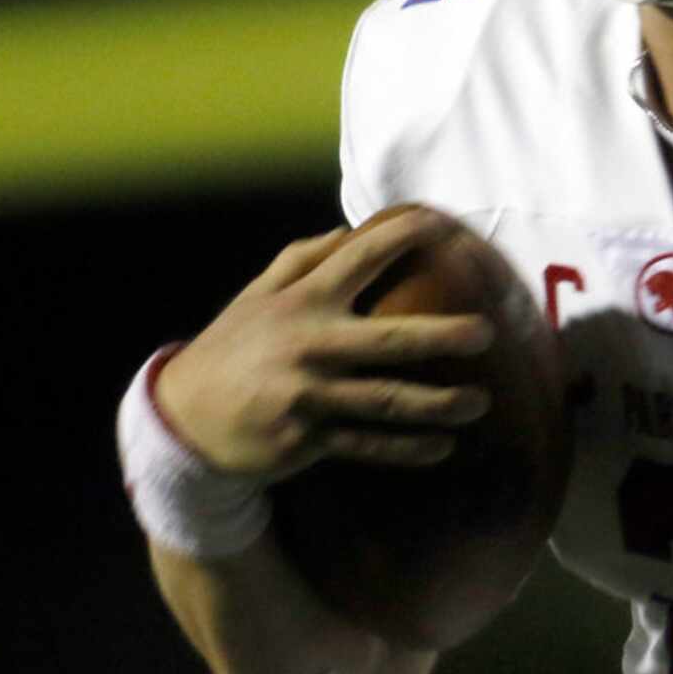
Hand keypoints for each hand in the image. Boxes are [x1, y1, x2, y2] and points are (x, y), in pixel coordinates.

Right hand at [156, 206, 493, 479]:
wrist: (186, 418)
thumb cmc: (236, 346)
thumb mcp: (257, 295)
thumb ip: (302, 260)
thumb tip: (350, 229)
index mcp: (302, 302)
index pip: (357, 259)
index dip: (399, 238)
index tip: (440, 225)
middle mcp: (309, 346)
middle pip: (388, 340)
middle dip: (441, 336)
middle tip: (486, 334)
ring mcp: (310, 396)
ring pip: (387, 401)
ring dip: (438, 405)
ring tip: (480, 404)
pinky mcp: (309, 438)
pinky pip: (370, 445)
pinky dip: (408, 449)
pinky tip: (443, 447)